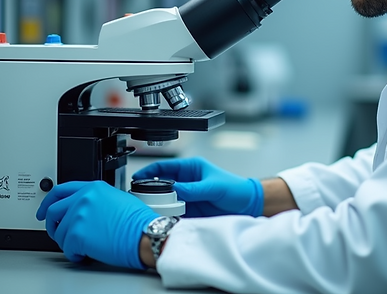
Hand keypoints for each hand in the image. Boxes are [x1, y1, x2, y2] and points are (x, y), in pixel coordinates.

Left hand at [35, 181, 158, 268]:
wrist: (144, 234)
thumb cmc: (137, 222)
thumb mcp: (116, 198)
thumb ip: (96, 200)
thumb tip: (86, 211)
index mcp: (93, 188)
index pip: (61, 190)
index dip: (48, 202)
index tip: (44, 211)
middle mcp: (83, 198)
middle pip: (53, 211)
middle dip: (52, 225)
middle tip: (56, 233)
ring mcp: (79, 216)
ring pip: (59, 233)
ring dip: (67, 243)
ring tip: (81, 247)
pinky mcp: (77, 235)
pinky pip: (67, 249)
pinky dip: (75, 255)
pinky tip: (85, 254)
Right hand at [133, 157, 262, 217]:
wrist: (249, 205)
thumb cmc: (236, 189)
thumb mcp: (213, 187)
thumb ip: (193, 189)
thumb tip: (174, 189)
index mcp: (191, 168)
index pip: (165, 167)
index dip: (150, 171)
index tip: (138, 178)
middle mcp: (187, 182)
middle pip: (162, 185)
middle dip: (151, 191)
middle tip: (142, 198)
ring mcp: (188, 197)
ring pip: (167, 200)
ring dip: (159, 205)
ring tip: (151, 210)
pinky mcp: (191, 210)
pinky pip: (175, 213)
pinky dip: (169, 216)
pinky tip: (164, 218)